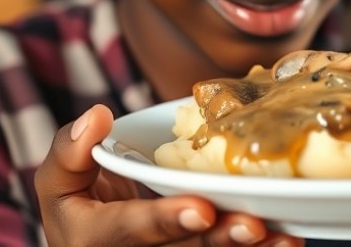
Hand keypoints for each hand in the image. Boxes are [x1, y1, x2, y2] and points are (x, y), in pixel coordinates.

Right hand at [35, 104, 303, 246]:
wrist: (98, 236)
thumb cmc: (80, 204)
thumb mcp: (59, 181)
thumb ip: (69, 152)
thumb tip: (97, 116)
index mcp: (97, 238)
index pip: (132, 229)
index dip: (167, 220)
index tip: (201, 207)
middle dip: (220, 238)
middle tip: (253, 225)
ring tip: (286, 239)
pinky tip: (291, 237)